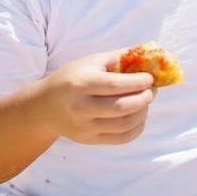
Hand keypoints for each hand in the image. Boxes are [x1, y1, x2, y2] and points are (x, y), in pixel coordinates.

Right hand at [41, 51, 155, 145]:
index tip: (150, 79)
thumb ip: (118, 57)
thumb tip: (147, 56)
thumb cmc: (71, 79)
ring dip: (143, 113)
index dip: (138, 82)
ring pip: (124, 125)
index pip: (116, 85)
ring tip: (145, 102)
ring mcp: (86, 127)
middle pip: (122, 107)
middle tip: (151, 90)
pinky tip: (139, 117)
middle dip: (144, 98)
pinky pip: (121, 139)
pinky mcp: (90, 140)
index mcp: (82, 84)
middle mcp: (82, 107)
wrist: (45, 107)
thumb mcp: (90, 62)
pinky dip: (136, 128)